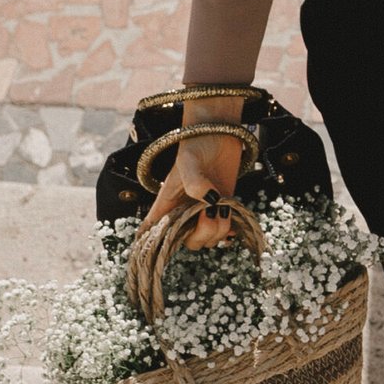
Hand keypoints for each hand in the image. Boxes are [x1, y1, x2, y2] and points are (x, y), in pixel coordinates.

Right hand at [140, 128, 246, 249]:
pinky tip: (230, 212)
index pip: (153, 232)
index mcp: (167, 205)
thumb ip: (195, 182)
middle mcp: (184, 212)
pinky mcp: (223, 206)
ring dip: (218, 228)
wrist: (220, 132)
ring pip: (209, 239)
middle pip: (188, 242)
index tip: (159, 250)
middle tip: (208, 212)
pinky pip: (226, 229)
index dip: (152, 247)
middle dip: (200, 234)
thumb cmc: (196, 144)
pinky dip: (230, 226)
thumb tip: (210, 202)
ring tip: (222, 206)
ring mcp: (204, 211)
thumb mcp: (189, 162)